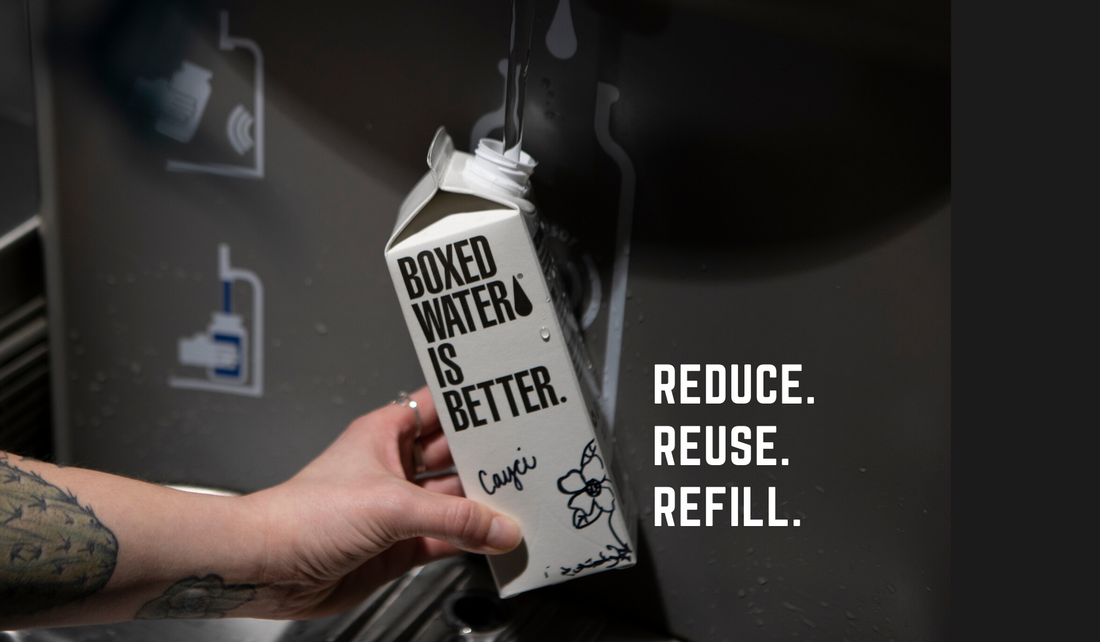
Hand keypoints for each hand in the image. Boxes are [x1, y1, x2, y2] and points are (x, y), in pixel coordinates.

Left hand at [242, 386, 520, 618]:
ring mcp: (398, 508)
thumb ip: (452, 519)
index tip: (508, 403)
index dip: (471, 405)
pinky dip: (471, 542)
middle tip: (525, 459)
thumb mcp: (389, 505)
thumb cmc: (302, 516)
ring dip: (483, 506)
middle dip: (486, 459)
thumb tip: (498, 528)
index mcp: (385, 433)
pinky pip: (447, 538)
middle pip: (454, 456)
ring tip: (520, 504)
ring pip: (454, 501)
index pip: (439, 407)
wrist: (268, 568)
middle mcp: (394, 467)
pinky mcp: (399, 545)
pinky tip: (493, 540)